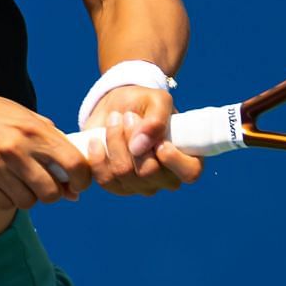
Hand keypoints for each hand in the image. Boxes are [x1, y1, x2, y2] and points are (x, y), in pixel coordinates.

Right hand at [0, 90, 91, 209]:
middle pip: (50, 192)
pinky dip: (8, 199)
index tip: (78, 184)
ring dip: (29, 197)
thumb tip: (74, 183)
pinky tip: (3, 185)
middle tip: (46, 186)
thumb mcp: (26, 117)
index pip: (73, 163)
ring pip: (27, 202)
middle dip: (53, 194)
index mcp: (33, 130)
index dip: (82, 179)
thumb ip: (52, 143)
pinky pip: (4, 204)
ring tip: (22, 184)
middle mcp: (14, 148)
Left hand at [83, 85, 204, 196]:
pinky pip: (106, 180)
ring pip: (124, 173)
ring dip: (115, 142)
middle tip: (128, 116)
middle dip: (132, 139)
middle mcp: (165, 178)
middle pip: (149, 172)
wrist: (117, 107)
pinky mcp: (117, 186)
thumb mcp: (156, 100)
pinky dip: (97, 158)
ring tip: (114, 120)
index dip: (173, 159)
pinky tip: (96, 141)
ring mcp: (141, 186)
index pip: (190, 172)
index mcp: (186, 158)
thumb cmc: (144, 104)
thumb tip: (139, 146)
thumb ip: (156, 120)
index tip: (159, 140)